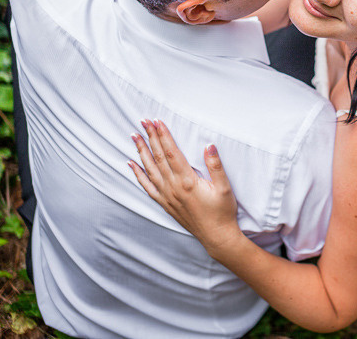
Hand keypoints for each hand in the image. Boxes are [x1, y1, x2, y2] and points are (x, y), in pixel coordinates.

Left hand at [130, 120, 240, 254]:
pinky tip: (132, 164)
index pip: (172, 152)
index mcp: (188, 181)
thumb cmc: (222, 212)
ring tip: (134, 136)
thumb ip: (215, 165)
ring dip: (141, 151)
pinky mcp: (164, 203)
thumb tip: (209, 145)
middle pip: (159, 157)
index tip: (157, 121)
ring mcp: (166, 196)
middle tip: (143, 121)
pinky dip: (138, 174)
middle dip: (151, 137)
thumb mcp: (225, 187)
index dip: (164, 135)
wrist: (216, 236)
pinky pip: (147, 186)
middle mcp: (173, 187)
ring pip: (150, 169)